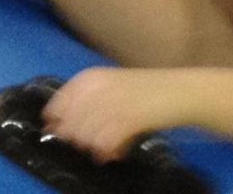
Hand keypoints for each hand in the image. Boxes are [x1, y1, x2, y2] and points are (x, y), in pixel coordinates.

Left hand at [41, 68, 174, 162]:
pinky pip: (104, 142)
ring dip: (92, 147)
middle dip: (75, 138)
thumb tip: (54, 128)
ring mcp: (113, 101)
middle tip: (90, 145)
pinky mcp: (129, 117)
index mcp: (91, 77)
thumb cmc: (142, 92)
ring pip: (85, 135)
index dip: (58, 120)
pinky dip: (105, 151)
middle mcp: (98, 87)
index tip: (59, 133)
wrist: (178, 91)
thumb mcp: (109, 89)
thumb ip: (84, 105)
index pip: (60, 102)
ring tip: (104, 149)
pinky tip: (112, 154)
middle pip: (70, 122)